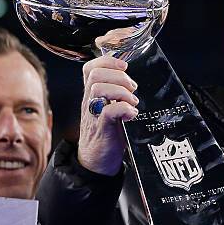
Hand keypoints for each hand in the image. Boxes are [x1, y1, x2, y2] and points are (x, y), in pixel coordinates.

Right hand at [78, 55, 137, 175]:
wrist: (96, 163)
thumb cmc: (107, 134)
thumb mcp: (109, 108)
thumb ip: (116, 94)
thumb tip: (133, 81)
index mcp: (92, 95)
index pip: (90, 68)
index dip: (107, 61)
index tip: (124, 67)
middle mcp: (90, 102)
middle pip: (95, 75)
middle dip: (118, 77)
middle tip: (132, 89)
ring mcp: (94, 115)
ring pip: (99, 89)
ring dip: (121, 92)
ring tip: (132, 103)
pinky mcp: (102, 129)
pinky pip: (109, 111)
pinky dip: (124, 109)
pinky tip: (132, 115)